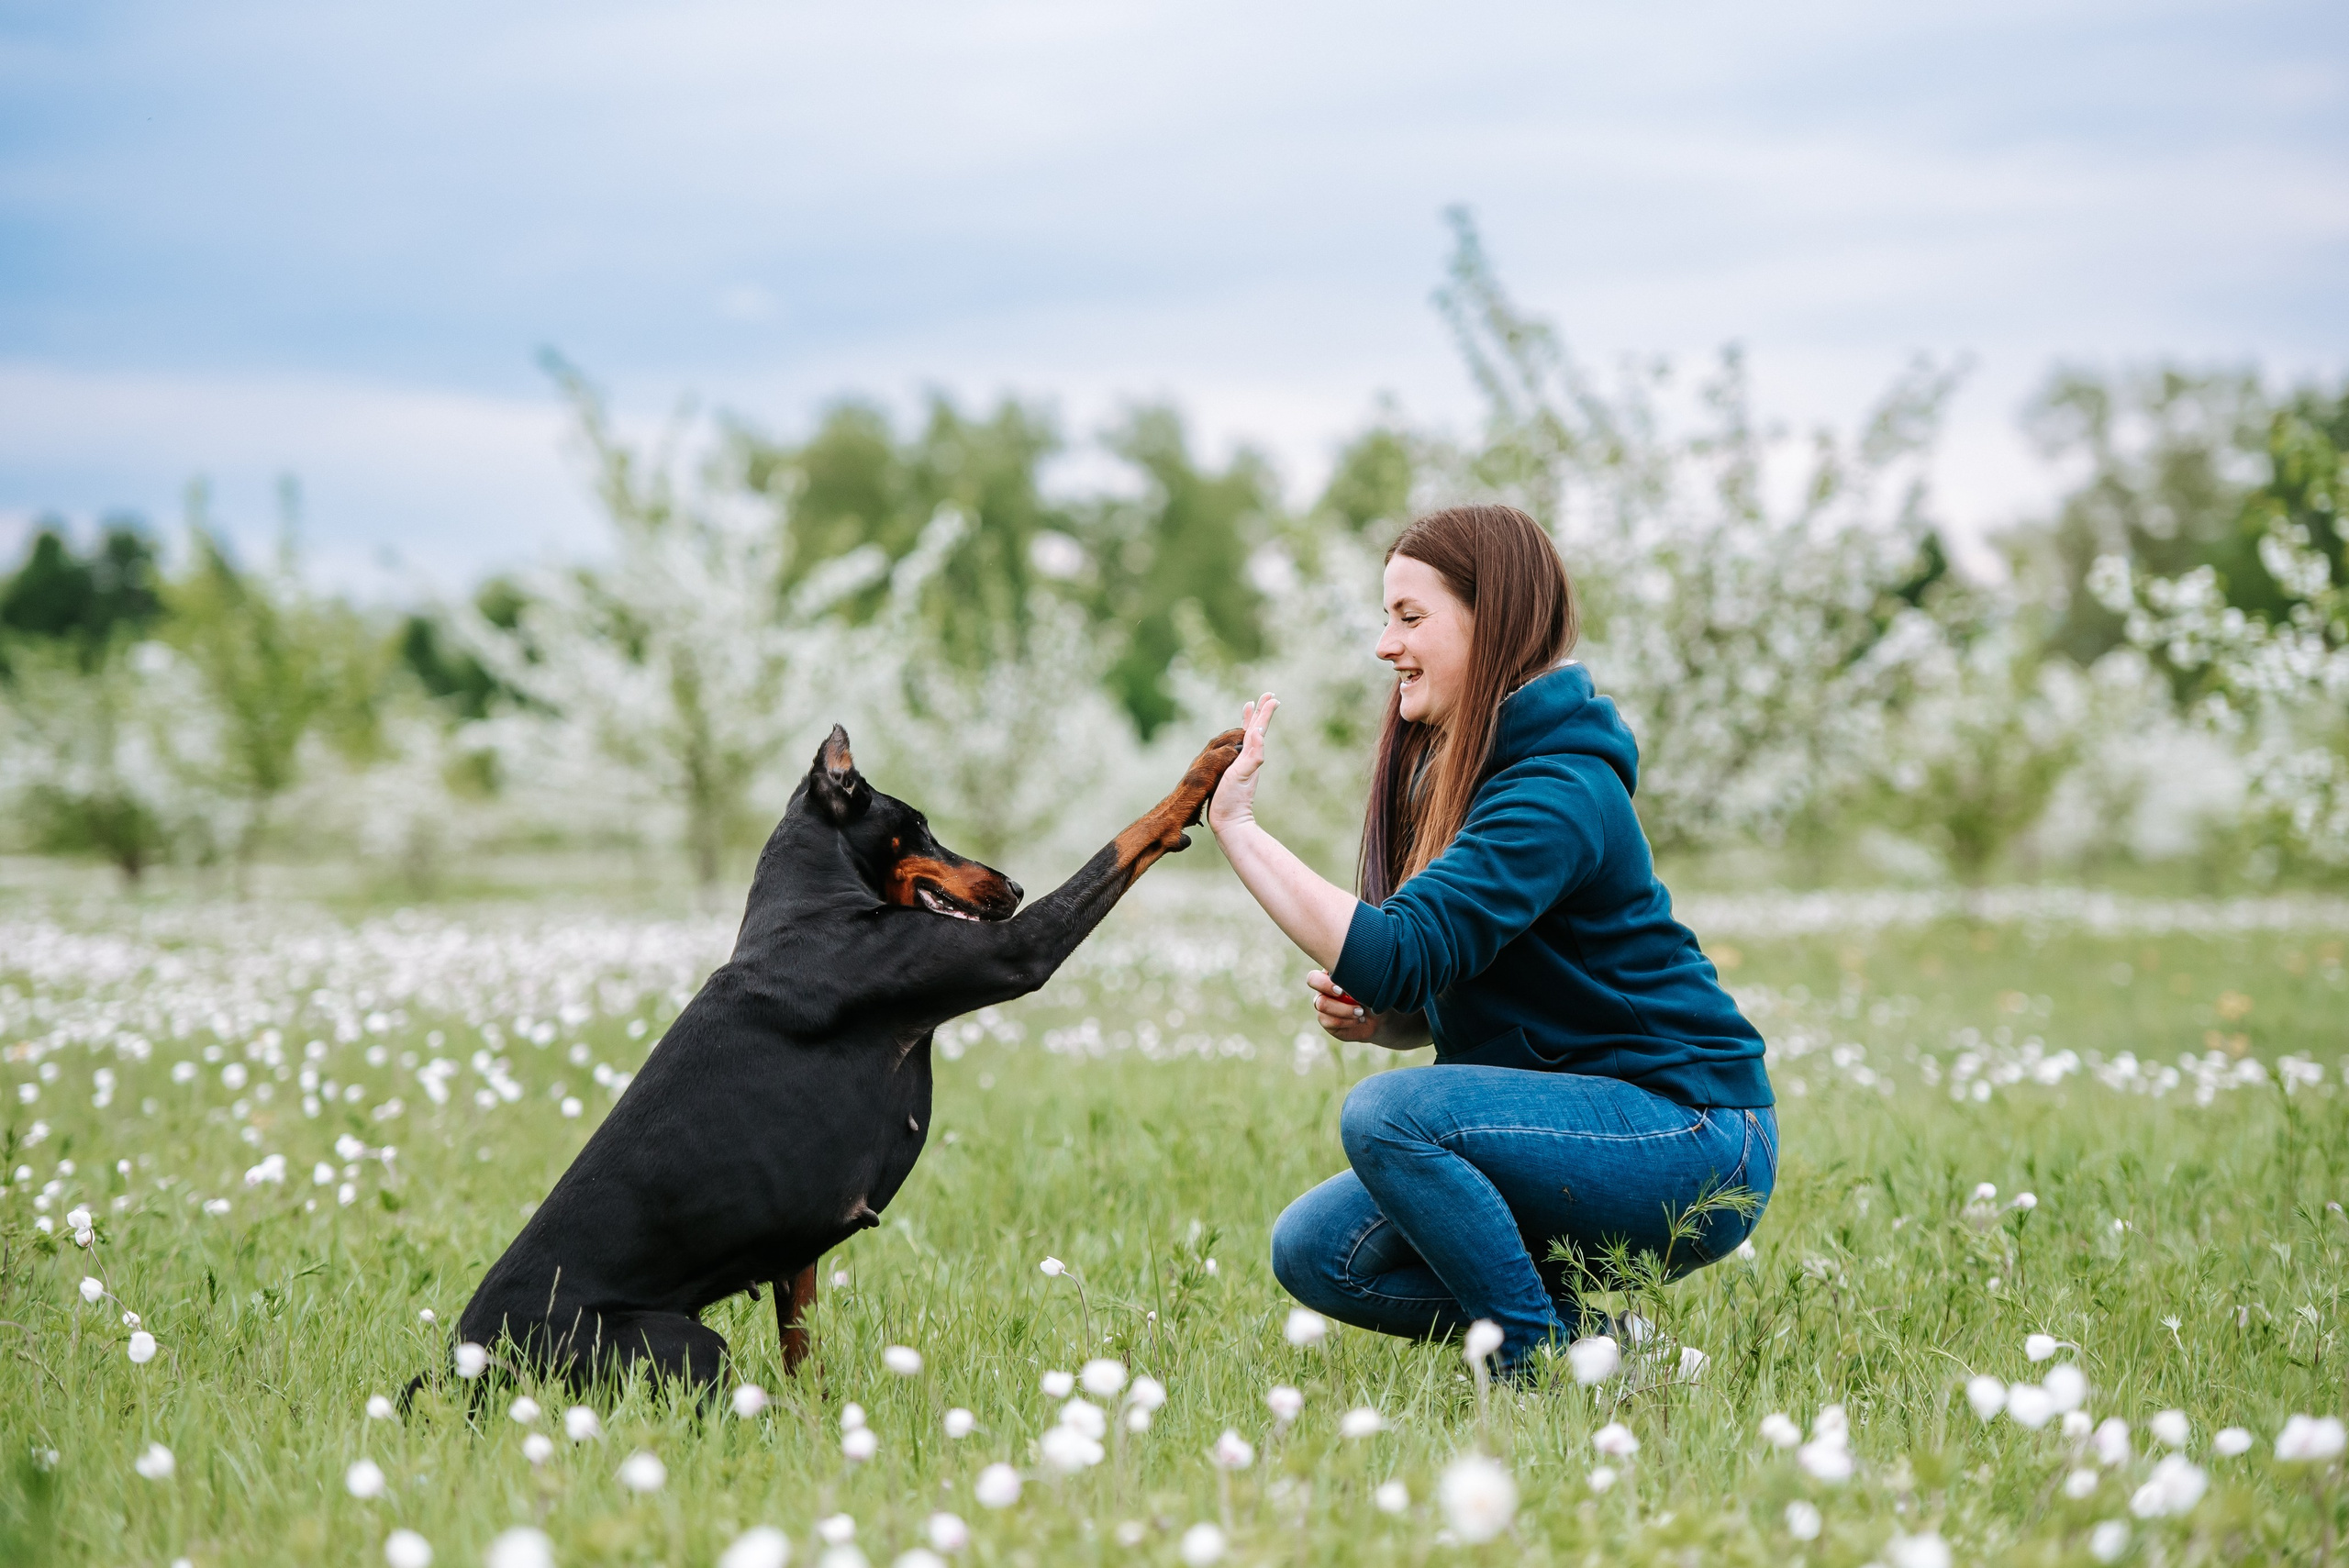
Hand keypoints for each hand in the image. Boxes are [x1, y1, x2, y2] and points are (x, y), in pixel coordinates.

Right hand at [1207, 693, 1277, 837]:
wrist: (1229, 822)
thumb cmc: (1233, 800)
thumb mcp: (1242, 775)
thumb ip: (1252, 755)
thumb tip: (1259, 731)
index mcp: (1250, 755)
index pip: (1259, 728)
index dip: (1264, 713)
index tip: (1272, 697)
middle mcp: (1247, 757)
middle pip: (1255, 728)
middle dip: (1260, 711)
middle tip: (1267, 694)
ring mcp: (1240, 764)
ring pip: (1246, 736)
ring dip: (1250, 721)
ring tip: (1250, 707)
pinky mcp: (1231, 771)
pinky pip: (1236, 748)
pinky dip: (1238, 737)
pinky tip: (1237, 737)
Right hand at [1305, 969, 1379, 1042]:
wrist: (1380, 1018)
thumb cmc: (1375, 995)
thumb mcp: (1369, 984)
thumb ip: (1357, 976)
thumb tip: (1351, 974)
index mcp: (1332, 973)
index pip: (1316, 972)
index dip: (1324, 980)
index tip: (1342, 989)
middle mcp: (1323, 987)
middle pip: (1312, 981)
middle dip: (1327, 987)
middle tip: (1344, 994)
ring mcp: (1322, 1004)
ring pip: (1322, 1004)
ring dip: (1344, 1009)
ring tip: (1360, 1012)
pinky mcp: (1326, 1020)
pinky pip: (1329, 1020)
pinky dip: (1347, 1021)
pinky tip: (1359, 1020)